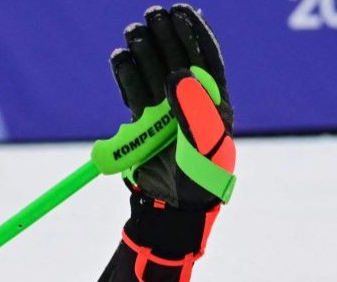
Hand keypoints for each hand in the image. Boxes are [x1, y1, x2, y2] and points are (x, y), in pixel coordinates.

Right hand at [110, 5, 234, 209]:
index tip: (181, 11)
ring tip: (134, 32)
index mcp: (216, 104)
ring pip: (153, 72)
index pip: (207, 61)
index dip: (195, 34)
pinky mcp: (144, 123)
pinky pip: (133, 92)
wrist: (174, 207)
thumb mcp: (203, 144)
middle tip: (152, 15)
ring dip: (144, 51)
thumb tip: (179, 74)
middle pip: (178, 60)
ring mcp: (166, 111)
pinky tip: (120, 56)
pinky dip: (126, 75)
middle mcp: (191, 104)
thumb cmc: (200, 177)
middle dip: (166, 37)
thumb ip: (194, 110)